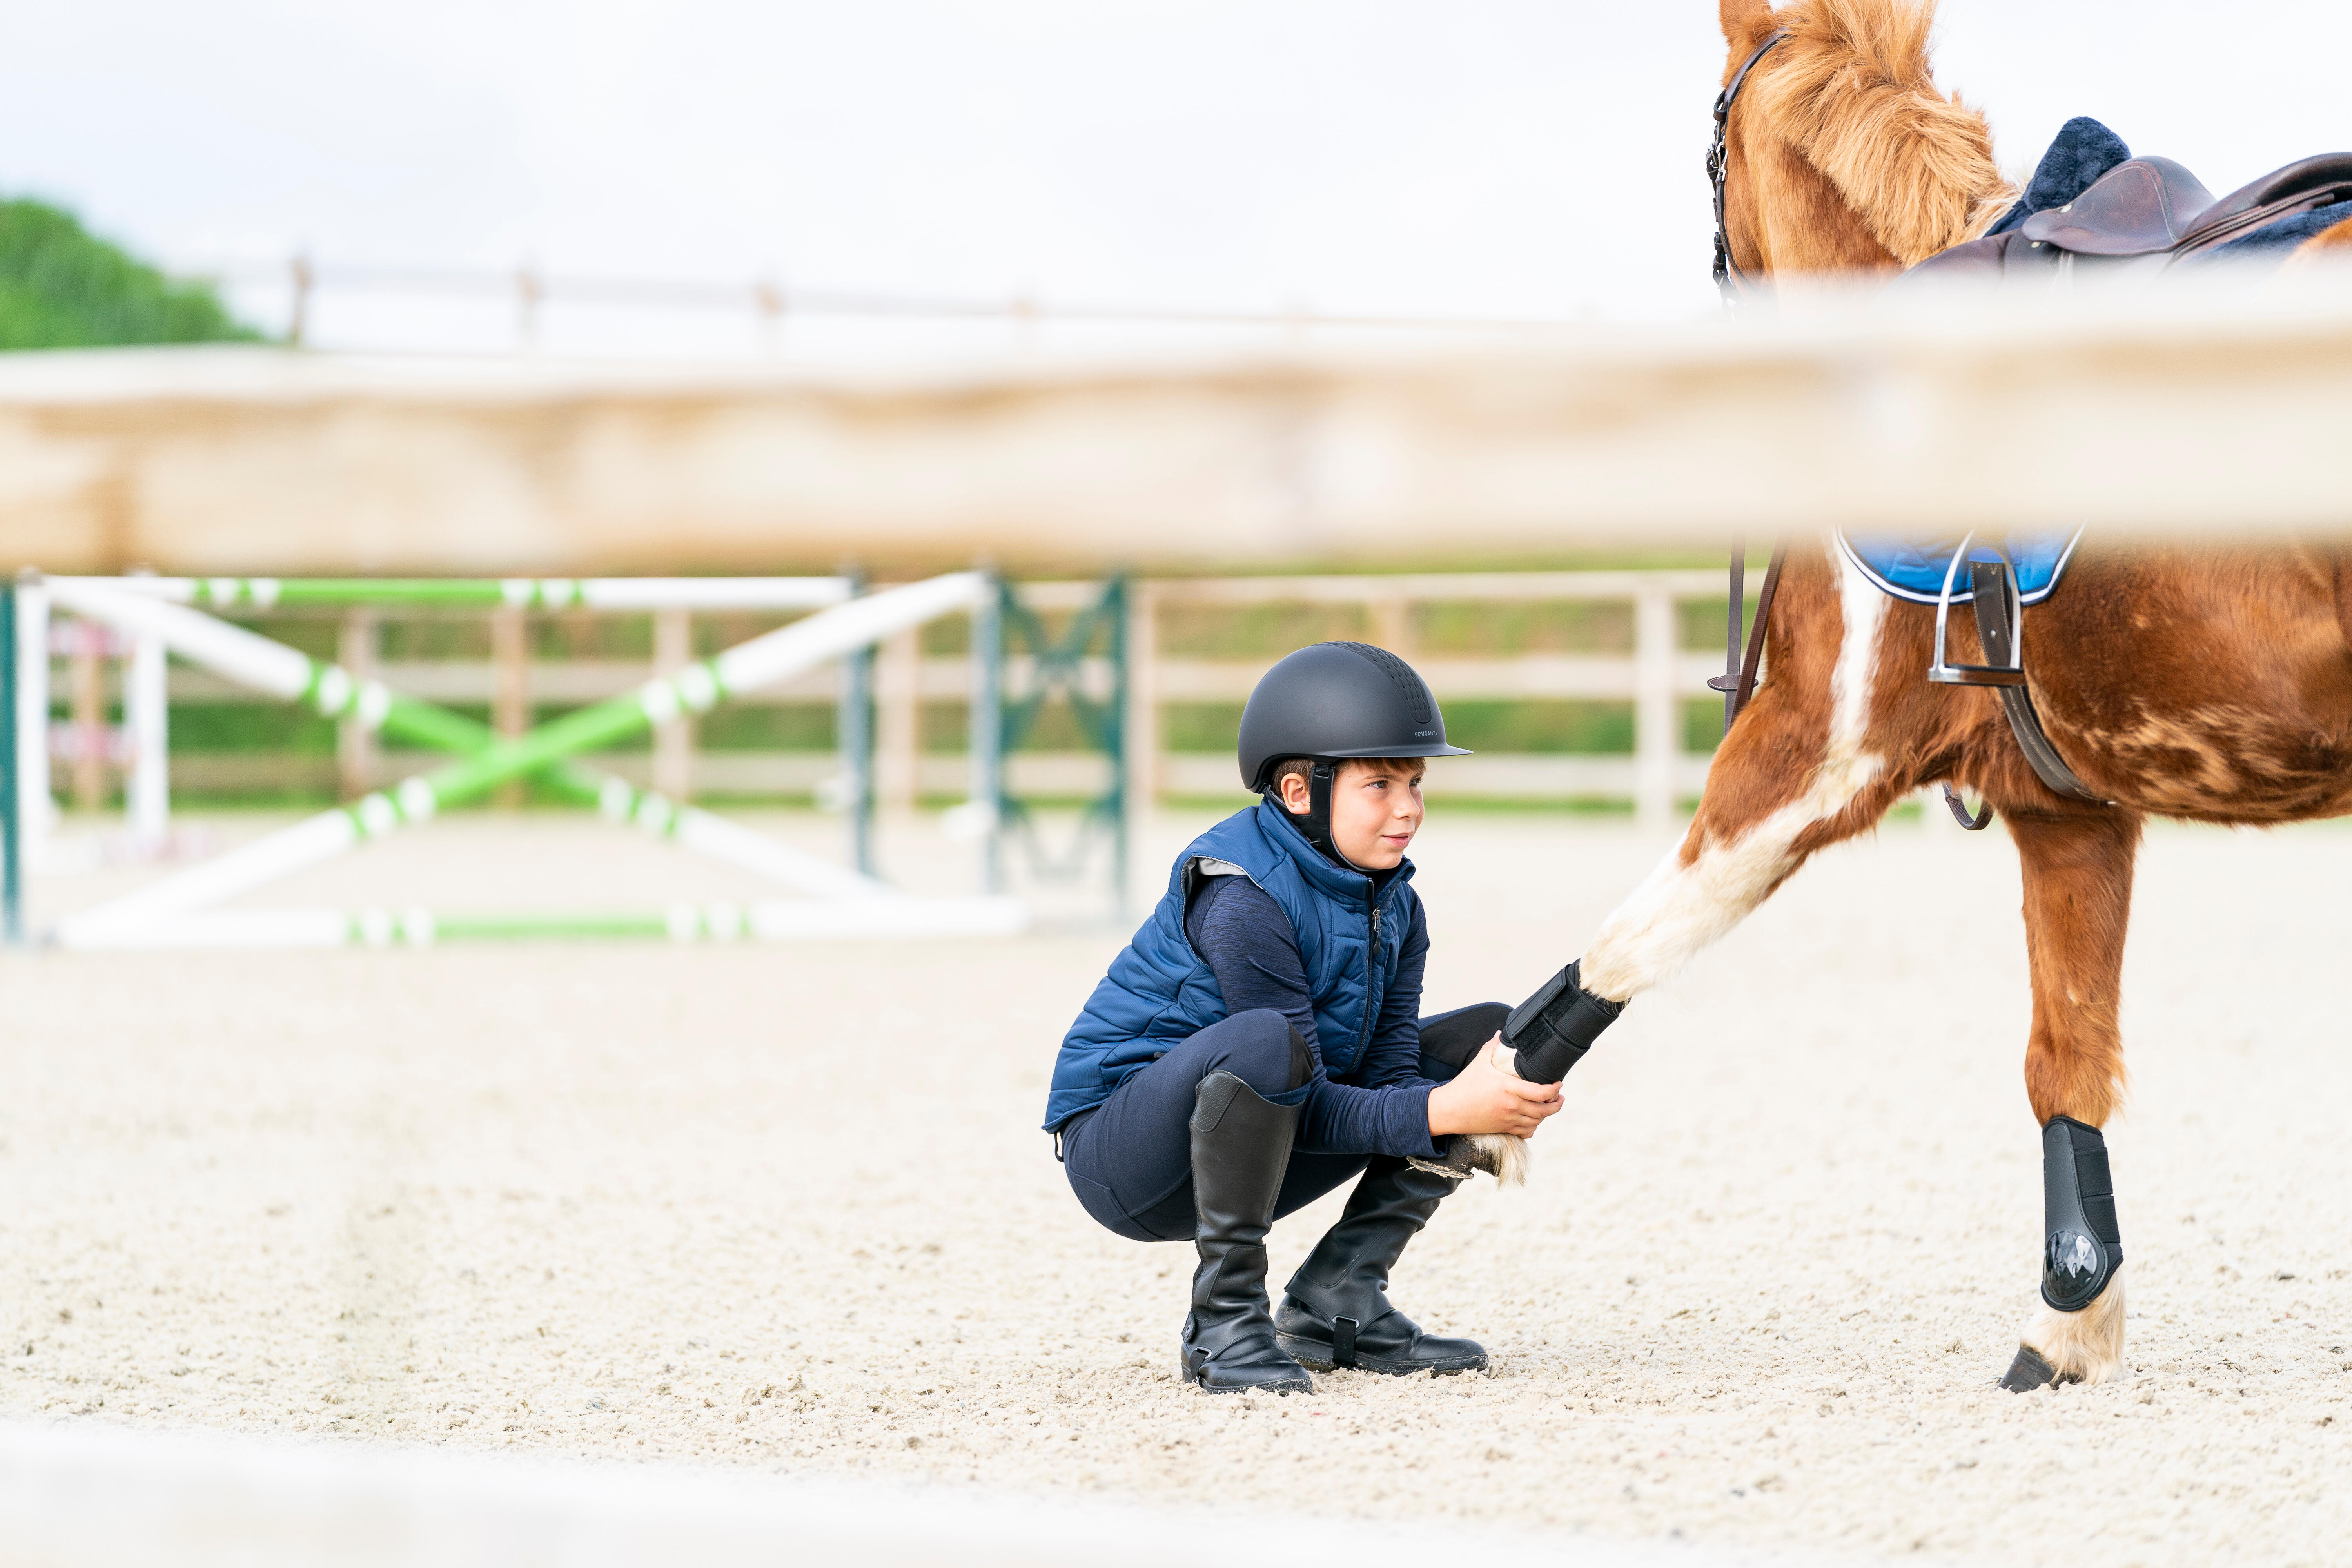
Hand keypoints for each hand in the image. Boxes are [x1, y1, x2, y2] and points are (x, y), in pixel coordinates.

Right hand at [1426, 1036, 1563, 1137]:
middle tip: (1559, 1097)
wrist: (1449, 1110)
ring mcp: (1509, 1120)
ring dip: (1547, 1115)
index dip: (1554, 1089)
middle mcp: (1512, 1106)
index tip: (1558, 1083)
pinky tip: (1534, 1120)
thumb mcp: (1478, 1063)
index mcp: (1509, 1088)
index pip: (1542, 1092)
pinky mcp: (1503, 1129)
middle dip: (1556, 1104)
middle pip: (1545, 1110)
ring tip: (1550, 1106)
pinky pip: (1526, 1132)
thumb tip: (1500, 1033)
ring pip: (1537, 1121)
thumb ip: (1491, 1048)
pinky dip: (1534, 1127)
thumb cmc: (1464, 1086)